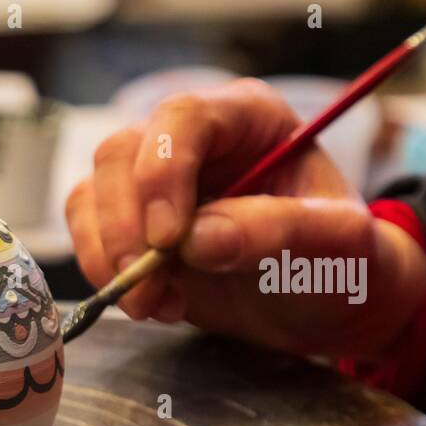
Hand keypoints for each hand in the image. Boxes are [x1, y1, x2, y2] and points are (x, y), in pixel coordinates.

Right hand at [66, 78, 425, 360]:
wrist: (317, 306)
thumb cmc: (339, 263)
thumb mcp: (336, 246)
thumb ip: (278, 231)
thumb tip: (198, 240)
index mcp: (248, 119)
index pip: (183, 118)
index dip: (163, 172)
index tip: (167, 240)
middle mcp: (192, 140)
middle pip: (120, 154)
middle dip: (124, 227)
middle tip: (147, 288)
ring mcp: (153, 181)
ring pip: (92, 192)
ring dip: (108, 255)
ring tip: (156, 304)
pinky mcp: (129, 223)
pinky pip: (86, 231)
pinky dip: (104, 272)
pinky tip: (154, 303)